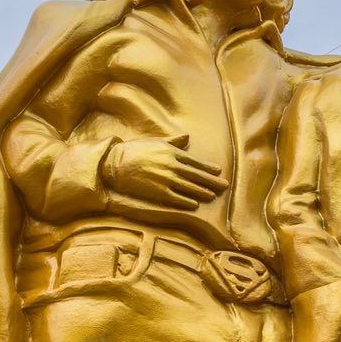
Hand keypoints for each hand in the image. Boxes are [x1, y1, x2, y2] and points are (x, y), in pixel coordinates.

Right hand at [105, 135, 225, 209]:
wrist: (116, 163)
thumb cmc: (135, 150)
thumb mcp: (156, 142)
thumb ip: (173, 141)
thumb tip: (187, 137)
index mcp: (173, 152)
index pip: (195, 162)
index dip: (208, 168)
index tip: (218, 172)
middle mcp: (172, 166)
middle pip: (197, 175)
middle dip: (212, 181)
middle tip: (224, 186)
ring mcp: (166, 179)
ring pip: (190, 187)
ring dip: (203, 192)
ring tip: (213, 195)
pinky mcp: (158, 192)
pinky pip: (177, 198)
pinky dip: (187, 201)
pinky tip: (195, 204)